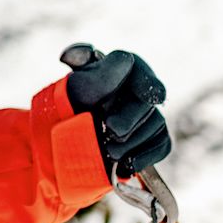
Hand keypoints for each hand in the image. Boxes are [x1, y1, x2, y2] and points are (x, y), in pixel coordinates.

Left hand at [62, 47, 171, 182]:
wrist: (60, 143)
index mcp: (115, 68)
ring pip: (156, 124)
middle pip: (147, 100)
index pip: (135, 66)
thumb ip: (101, 74)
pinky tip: (127, 163)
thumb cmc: (66, 110)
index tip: (152, 98)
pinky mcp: (150, 138)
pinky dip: (146, 155)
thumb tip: (125, 59)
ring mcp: (144, 114)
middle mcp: (133, 88)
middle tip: (112, 130)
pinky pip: (162, 144)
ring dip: (133, 140)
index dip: (146, 81)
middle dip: (129, 118)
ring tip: (109, 150)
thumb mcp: (77, 89)